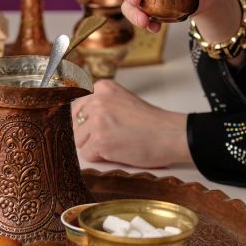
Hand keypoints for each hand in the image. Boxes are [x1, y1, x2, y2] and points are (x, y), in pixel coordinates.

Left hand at [72, 80, 190, 167]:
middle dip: (88, 135)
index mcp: (102, 88)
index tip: (98, 128)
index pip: (75, 108)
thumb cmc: (152, 124)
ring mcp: (97, 120)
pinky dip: (100, 158)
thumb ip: (101, 105)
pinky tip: (118, 151)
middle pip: (74, 125)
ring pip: (78, 141)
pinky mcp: (100, 140)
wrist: (172, 135)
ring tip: (117, 144)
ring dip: (94, 147)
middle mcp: (97, 100)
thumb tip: (74, 119)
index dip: (85, 123)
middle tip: (112, 138)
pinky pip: (87, 155)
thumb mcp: (123, 102)